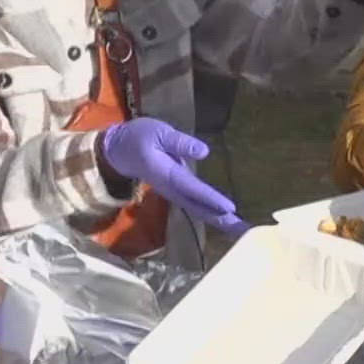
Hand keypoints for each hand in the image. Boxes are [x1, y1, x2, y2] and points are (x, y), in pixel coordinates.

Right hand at [98, 118, 244, 233]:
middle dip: (220, 218)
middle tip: (243, 230)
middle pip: (198, 207)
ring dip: (219, 219)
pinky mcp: (177, 192)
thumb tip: (203, 151)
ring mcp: (174, 192)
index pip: (192, 188)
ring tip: (240, 228)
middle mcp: (172, 188)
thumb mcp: (158, 133)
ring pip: (198, 209)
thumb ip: (179, 143)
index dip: (210, 198)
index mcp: (167, 174)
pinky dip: (212, 213)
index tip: (229, 208)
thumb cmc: (139, 138)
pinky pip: (196, 205)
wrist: (120, 151)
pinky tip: (226, 217)